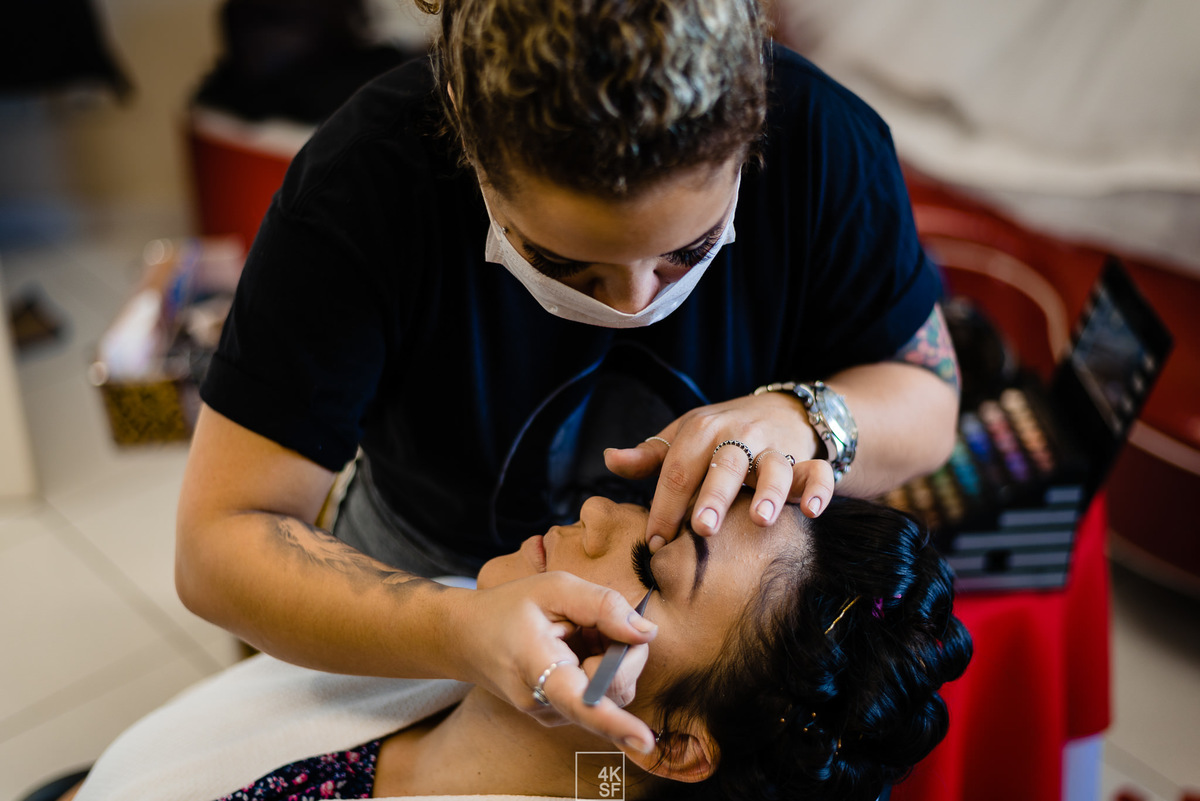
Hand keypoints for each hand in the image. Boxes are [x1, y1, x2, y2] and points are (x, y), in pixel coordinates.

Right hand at [449, 572, 657, 752]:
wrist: (465, 637)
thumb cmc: (508, 609)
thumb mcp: (554, 588)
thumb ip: (603, 606)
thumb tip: (647, 633)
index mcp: (538, 668)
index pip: (581, 703)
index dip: (616, 723)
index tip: (645, 740)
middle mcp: (545, 704)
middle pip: (612, 691)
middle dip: (621, 652)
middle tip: (592, 620)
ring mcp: (551, 715)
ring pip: (610, 694)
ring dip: (608, 659)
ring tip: (574, 632)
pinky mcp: (559, 715)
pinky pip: (598, 696)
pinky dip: (597, 668)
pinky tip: (572, 647)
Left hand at [604, 392, 834, 548]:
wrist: (780, 411)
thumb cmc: (720, 436)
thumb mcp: (682, 437)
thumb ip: (649, 456)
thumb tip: (610, 460)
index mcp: (700, 432)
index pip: (677, 470)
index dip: (665, 505)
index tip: (655, 541)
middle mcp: (737, 436)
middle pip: (724, 465)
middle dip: (713, 496)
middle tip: (702, 528)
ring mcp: (773, 448)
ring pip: (773, 467)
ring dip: (768, 492)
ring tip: (761, 520)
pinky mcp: (805, 459)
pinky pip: (817, 472)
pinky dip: (819, 489)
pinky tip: (813, 512)